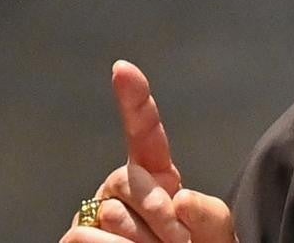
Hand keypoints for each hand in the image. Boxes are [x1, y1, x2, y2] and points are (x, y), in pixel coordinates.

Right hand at [60, 60, 237, 242]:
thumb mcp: (216, 234)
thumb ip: (208, 213)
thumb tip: (177, 198)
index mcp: (156, 176)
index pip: (145, 134)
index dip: (134, 100)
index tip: (123, 68)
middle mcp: (120, 189)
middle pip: (131, 179)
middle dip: (160, 214)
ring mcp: (95, 215)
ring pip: (111, 214)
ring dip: (143, 242)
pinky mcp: (77, 238)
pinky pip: (85, 238)